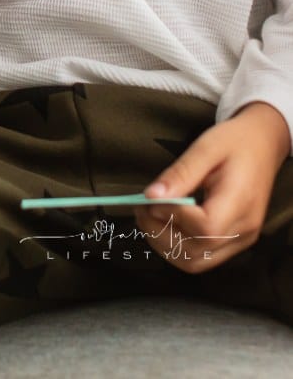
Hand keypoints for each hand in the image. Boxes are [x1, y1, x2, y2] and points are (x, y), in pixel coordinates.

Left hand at [135, 102, 290, 272]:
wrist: (263, 144)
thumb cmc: (235, 141)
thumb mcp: (206, 147)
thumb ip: (180, 173)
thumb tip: (150, 196)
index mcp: (240, 203)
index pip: (206, 228)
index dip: (174, 218)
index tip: (151, 199)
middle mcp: (243, 230)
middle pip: (198, 253)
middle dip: (161, 235)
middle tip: (140, 209)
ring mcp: (240, 240)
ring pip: (197, 262)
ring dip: (165, 245)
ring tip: (148, 216)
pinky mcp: (234, 241)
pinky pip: (202, 256)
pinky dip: (177, 246)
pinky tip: (164, 223)